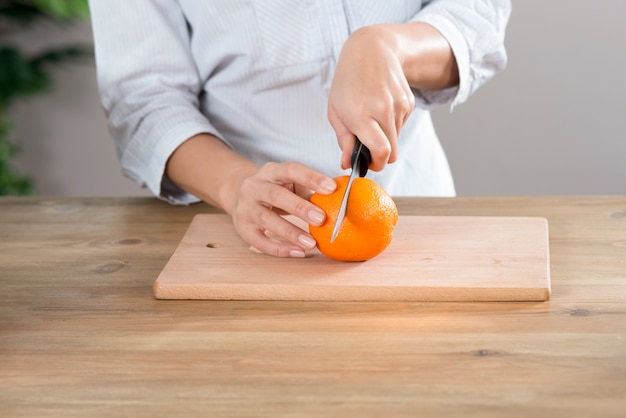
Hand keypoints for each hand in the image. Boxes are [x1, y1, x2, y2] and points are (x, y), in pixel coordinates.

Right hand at [230, 162, 336, 257]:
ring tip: (311, 243)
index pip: (291, 170)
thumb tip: (344, 196)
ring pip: (266, 219)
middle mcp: (254, 187)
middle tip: (322, 219)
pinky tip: (298, 252)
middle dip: (300, 207)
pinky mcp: (242, 227)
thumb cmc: (274, 189)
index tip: (332, 188)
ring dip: (290, 232)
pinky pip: (260, 241)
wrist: (236, 193)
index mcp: (270, 171)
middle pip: (276, 195)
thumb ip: (310, 188)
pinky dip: (280, 248)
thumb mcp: (288, 182)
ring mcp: (245, 207)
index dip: (311, 178)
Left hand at [328, 25, 414, 171]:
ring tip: (371, 119)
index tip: (368, 164)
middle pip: (392, 152)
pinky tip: (381, 108)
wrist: (372, 50)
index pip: (381, 151)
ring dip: (385, 137)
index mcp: (362, 114)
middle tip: (367, 148)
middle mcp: (384, 110)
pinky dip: (391, 124)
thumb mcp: (335, 111)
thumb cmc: (348, 82)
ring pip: (396, 139)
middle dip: (380, 156)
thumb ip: (343, 141)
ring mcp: (399, 105)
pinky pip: (401, 125)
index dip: (376, 164)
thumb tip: (347, 164)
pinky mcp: (409, 102)